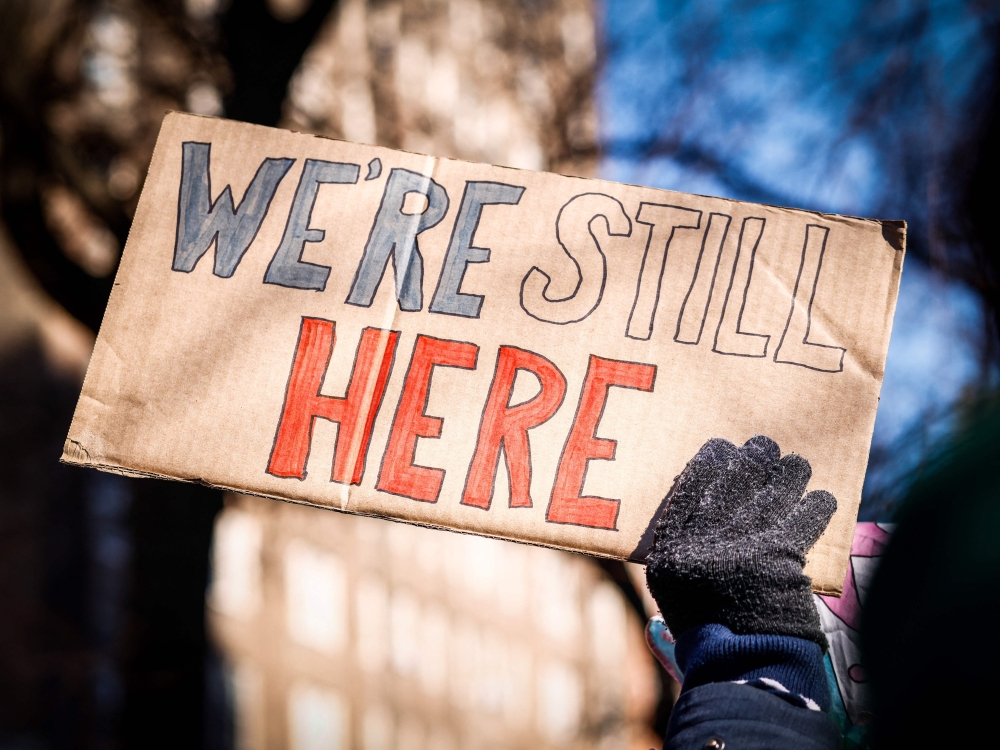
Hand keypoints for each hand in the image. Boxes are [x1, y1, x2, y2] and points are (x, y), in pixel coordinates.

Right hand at [645, 436, 835, 646]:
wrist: (740, 663)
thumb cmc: (707, 629)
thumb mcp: (673, 592)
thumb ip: (680, 555)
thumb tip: (698, 514)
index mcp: (672, 546)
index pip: (691, 485)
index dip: (711, 460)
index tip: (724, 447)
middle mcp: (703, 537)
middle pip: (733, 478)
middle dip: (754, 457)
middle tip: (766, 446)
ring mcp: (742, 542)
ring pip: (772, 489)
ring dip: (790, 473)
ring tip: (797, 466)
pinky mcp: (780, 555)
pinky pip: (805, 517)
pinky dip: (817, 506)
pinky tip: (822, 499)